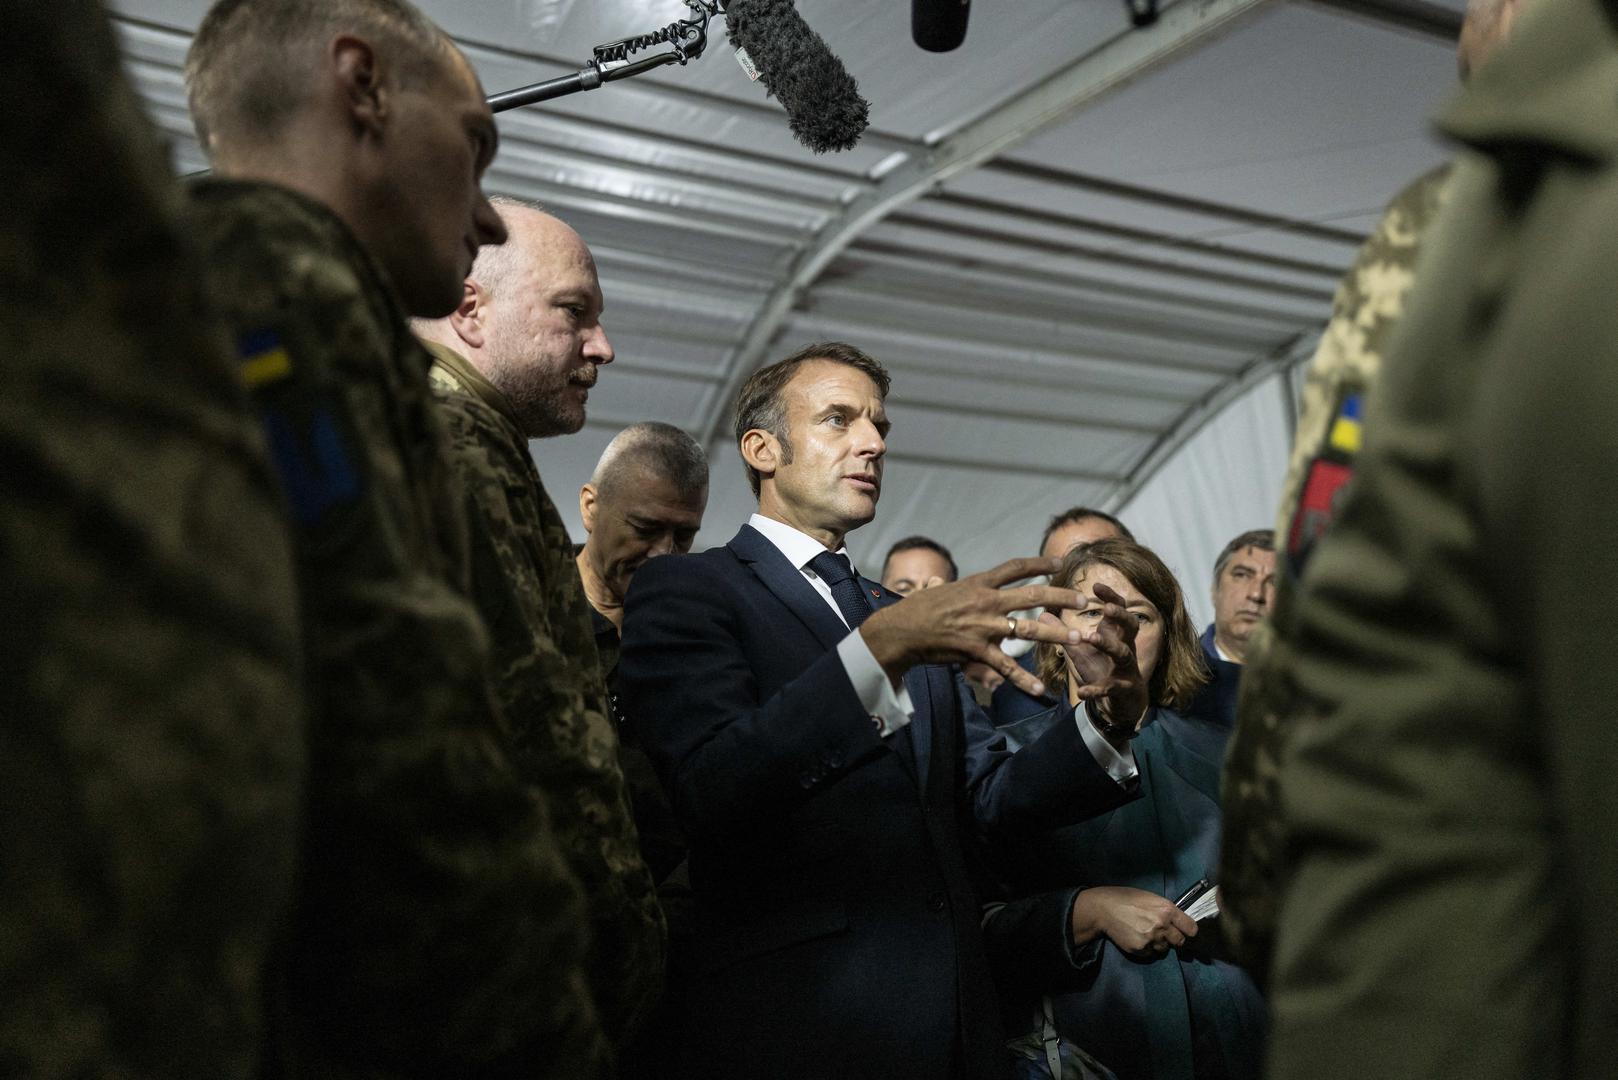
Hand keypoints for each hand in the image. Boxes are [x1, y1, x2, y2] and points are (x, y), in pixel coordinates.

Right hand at [860, 557, 1085, 696]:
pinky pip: (1006, 666)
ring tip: (1077, 638)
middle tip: (1083, 601)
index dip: (1040, 564)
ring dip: (1056, 634)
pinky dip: (1023, 679)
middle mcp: (986, 601)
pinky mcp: (977, 650)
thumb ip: (946, 587)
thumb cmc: (915, 610)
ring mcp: (983, 626)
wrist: (900, 631)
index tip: (1060, 563)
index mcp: (978, 583)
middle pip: (1033, 596)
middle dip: (1062, 598)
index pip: (1015, 568)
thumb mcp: (935, 591)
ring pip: (1028, 630)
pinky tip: (1040, 689)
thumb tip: (936, 579)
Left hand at [1041, 582, 1148, 737]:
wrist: (1120, 704)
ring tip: (1091, 637)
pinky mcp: (1122, 690)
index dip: (1111, 596)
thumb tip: (1042, 614)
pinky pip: (1111, 688)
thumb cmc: (1101, 669)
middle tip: (1106, 608)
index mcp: (1116, 635)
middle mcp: (1125, 648)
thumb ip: (1065, 634)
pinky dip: (1097, 689)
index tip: (1096, 585)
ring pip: (1124, 653)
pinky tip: (1082, 692)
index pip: (1119, 610)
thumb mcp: (1080, 651)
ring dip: (1109, 645)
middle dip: (1120, 615)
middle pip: (1131, 626)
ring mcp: (1126, 669)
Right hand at [1070, 886, 1197, 958]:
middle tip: (1165, 933)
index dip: (1189, 930)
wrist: (1104, 909)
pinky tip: (1138, 938)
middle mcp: (1162, 926)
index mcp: (1167, 910)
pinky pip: (1151, 953)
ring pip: (1165, 949)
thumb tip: (1178, 922)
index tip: (1185, 931)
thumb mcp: (1151, 898)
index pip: (1191, 929)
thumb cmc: (1127, 898)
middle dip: (1175, 938)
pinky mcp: (1140, 950)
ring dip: (1160, 944)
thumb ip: (1166, 910)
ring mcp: (1151, 939)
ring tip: (1147, 934)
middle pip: (1180, 942)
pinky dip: (1147, 948)